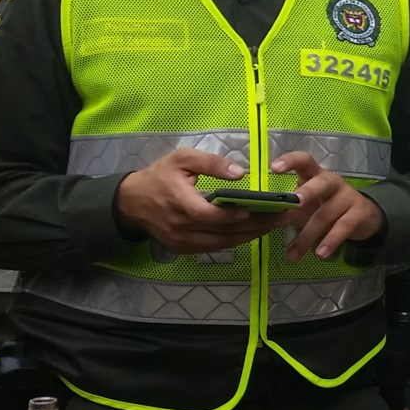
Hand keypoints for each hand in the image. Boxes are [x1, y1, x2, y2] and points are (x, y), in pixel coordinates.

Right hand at [113, 148, 282, 254]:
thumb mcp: (181, 159)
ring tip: (272, 226)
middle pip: (221, 232)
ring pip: (221, 243)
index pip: (207, 215)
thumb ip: (211, 163)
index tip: (254, 210)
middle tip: (279, 218)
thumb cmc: (159, 176)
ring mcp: (182, 242)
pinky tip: (252, 232)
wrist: (130, 202)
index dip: (231, 215)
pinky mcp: (183, 249)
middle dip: (253, 226)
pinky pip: (214, 248)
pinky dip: (234, 241)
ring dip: (248, 236)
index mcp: (179, 203)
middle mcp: (181, 227)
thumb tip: (241, 172)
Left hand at [273, 150, 386, 261]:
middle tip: (294, 204)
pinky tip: (320, 254)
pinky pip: (343, 227)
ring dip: (308, 236)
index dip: (290, 161)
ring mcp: (348, 197)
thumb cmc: (327, 207)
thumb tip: (260, 219)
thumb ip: (286, 212)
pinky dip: (330, 241)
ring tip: (293, 254)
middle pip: (321, 183)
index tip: (274, 168)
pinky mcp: (359, 213)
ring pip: (325, 214)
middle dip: (308, 192)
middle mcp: (333, 182)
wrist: (364, 217)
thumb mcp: (306, 208)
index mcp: (315, 175)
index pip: (304, 161)